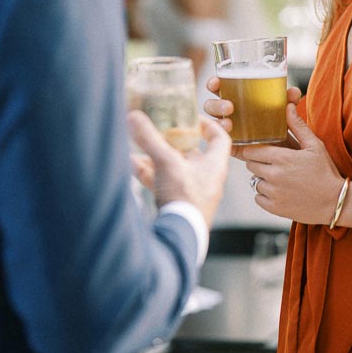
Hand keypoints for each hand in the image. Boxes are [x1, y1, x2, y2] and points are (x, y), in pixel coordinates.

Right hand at [128, 111, 230, 226]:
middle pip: (192, 153)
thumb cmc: (184, 199)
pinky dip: (148, 173)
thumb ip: (150, 139)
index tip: (193, 118)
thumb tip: (134, 116)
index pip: (220, 139)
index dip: (209, 125)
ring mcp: (192, 192)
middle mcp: (206, 178)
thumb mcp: (167, 163)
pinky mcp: (178, 204)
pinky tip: (131, 164)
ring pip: (174, 168)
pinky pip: (163, 183)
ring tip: (139, 147)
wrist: (179, 236)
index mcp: (214, 166)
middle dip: (173, 141)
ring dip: (156, 157)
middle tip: (159, 130)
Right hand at [203, 75, 302, 155]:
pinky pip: (222, 141)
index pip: (218, 87)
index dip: (213, 84)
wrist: (286, 145)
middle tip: (229, 107)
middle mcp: (228, 111)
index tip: (216, 83)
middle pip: (211, 105)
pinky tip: (231, 138)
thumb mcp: (283, 106)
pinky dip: (224, 139)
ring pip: (214, 123)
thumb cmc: (280, 118)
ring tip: (229, 124)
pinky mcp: (232, 144)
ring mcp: (229, 128)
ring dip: (219, 122)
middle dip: (216, 105)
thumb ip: (287, 99)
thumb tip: (293, 92)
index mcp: (235, 95)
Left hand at [244, 104, 342, 222]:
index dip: (255, 149)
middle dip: (259, 163)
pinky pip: (258, 198)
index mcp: (283, 158)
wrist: (335, 202)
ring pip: (254, 181)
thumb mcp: (315, 146)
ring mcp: (273, 193)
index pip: (252, 150)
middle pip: (251, 165)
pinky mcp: (274, 208)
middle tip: (274, 164)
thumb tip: (288, 107)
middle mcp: (274, 175)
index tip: (261, 150)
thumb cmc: (326, 171)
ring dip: (263, 180)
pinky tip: (281, 192)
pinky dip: (265, 195)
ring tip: (280, 179)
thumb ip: (298, 126)